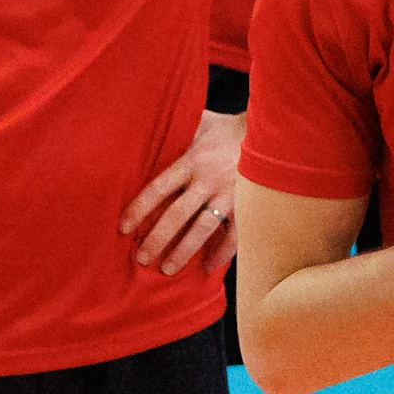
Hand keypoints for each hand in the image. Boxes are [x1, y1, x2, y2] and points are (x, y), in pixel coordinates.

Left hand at [124, 108, 246, 276]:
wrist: (269, 130)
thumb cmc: (230, 128)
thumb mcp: (201, 123)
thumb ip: (180, 132)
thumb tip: (153, 127)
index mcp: (192, 160)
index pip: (158, 188)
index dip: (139, 208)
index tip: (124, 227)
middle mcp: (208, 180)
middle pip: (176, 214)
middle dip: (157, 238)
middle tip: (142, 258)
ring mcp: (230, 194)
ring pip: (203, 228)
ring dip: (183, 251)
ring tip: (167, 269)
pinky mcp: (248, 203)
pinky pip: (235, 233)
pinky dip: (223, 252)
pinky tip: (209, 266)